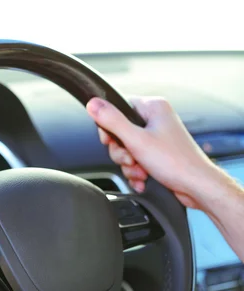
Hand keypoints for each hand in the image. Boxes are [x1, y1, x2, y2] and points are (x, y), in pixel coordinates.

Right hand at [86, 96, 218, 209]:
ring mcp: (158, 137)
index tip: (110, 140)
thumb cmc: (176, 163)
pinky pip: (137, 159)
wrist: (196, 186)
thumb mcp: (136, 140)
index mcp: (153, 107)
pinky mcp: (158, 154)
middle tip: (130, 159)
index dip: (110, 127)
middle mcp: (156, 119)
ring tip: (141, 172)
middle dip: (121, 152)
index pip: (118, 107)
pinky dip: (137, 171)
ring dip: (129, 165)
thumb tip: (93, 103)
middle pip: (120, 131)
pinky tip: (143, 179)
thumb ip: (112, 121)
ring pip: (127, 149)